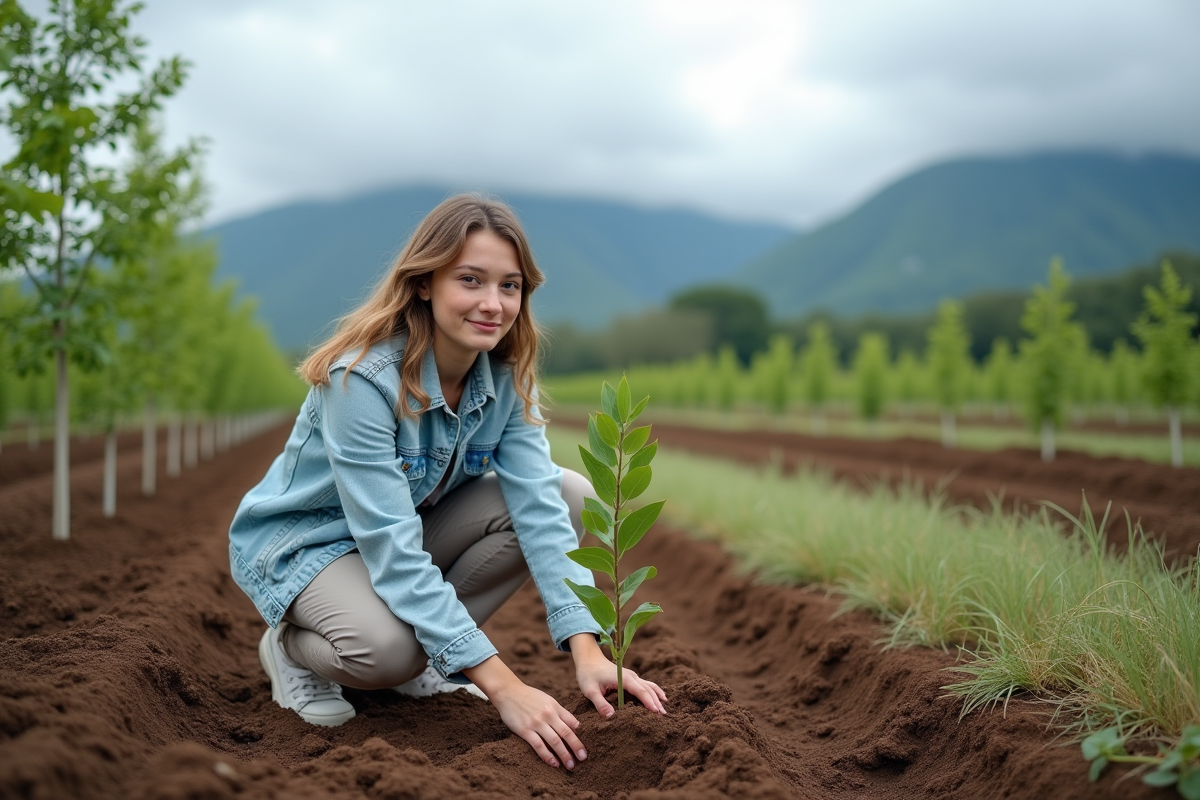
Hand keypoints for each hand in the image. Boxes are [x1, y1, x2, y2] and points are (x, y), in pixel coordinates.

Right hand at [464, 656, 586, 769]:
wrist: (508, 692)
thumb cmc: (529, 697)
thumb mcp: (547, 700)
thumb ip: (561, 712)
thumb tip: (576, 726)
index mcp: (554, 707)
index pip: (571, 723)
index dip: (579, 736)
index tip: (584, 747)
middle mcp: (548, 714)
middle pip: (566, 733)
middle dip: (576, 747)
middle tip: (583, 758)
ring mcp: (536, 723)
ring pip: (554, 741)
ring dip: (564, 754)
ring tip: (571, 765)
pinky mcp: (525, 730)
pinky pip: (538, 745)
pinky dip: (547, 756)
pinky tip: (554, 763)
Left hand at [569, 633, 667, 717]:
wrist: (589, 659)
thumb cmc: (588, 674)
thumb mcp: (590, 690)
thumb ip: (600, 703)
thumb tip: (611, 717)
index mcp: (623, 679)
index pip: (640, 691)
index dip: (649, 702)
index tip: (657, 712)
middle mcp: (631, 676)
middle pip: (648, 689)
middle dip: (656, 702)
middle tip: (664, 716)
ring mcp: (632, 676)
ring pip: (648, 686)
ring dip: (657, 697)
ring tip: (664, 709)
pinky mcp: (630, 678)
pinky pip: (645, 685)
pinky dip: (653, 692)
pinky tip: (660, 698)